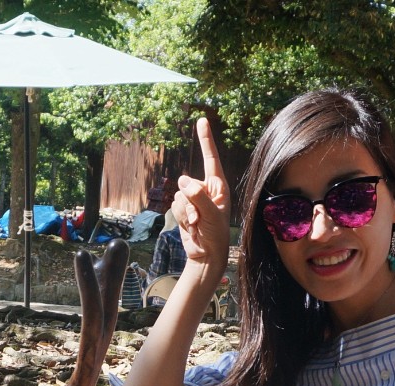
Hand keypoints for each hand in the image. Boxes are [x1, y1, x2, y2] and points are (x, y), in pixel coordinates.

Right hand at [172, 117, 229, 268]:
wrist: (207, 255)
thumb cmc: (216, 235)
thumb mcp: (211, 215)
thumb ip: (198, 196)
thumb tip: (183, 180)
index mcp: (218, 186)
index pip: (211, 158)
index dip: (206, 139)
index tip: (202, 120)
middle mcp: (206, 189)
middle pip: (187, 183)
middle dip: (190, 202)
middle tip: (200, 220)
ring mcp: (194, 199)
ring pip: (179, 196)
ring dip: (185, 212)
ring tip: (197, 225)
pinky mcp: (184, 209)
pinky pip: (175, 206)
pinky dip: (181, 217)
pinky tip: (191, 227)